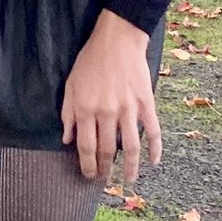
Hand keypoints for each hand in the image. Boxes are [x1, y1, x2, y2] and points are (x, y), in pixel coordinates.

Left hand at [61, 9, 161, 184]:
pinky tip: (153, 162)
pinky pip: (152, 131)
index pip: (86, 147)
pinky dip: (154, 149)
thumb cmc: (90, 61)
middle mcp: (106, 113)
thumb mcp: (70, 85)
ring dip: (130, 167)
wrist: (117, 40)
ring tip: (128, 180)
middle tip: (106, 180)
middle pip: (107, 150)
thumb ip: (68, 113)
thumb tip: (67, 139)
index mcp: (85, 109)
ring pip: (130, 147)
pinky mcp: (146, 103)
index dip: (87, 165)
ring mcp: (128, 109)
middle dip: (105, 169)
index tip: (89, 175)